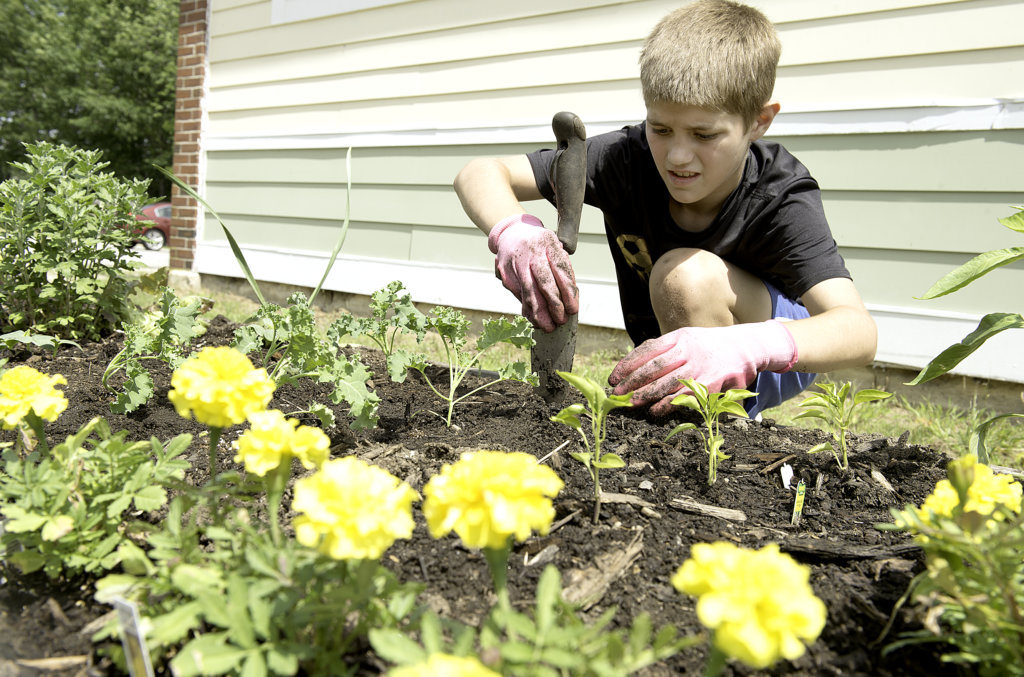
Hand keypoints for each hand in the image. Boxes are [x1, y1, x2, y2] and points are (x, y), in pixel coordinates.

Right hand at [488, 214, 578, 331]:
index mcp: (547, 244)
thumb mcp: (555, 249)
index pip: (560, 272)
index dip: (567, 293)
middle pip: (543, 284)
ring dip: (538, 313)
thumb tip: (571, 299)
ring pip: (528, 293)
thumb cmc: (540, 245)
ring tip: (548, 326)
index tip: (572, 310)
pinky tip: (535, 318)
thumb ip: (563, 271)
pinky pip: (518, 295)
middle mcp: (530, 253)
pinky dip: (527, 308)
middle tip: (561, 321)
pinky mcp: (504, 273)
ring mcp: (515, 263)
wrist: (512, 233)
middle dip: (553, 306)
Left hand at [608, 320, 797, 415]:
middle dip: (632, 381)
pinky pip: (686, 395)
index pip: (647, 350)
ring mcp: (701, 364)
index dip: (628, 364)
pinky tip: (656, 410)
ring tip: (630, 403)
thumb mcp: (688, 339)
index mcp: (679, 336)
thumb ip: (665, 350)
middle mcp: (689, 349)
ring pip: (668, 382)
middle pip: (654, 367)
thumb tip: (634, 366)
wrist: (748, 346)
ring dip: (646, 394)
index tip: (613, 377)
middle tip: (616, 394)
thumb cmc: (711, 346)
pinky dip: (669, 404)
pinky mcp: (713, 381)